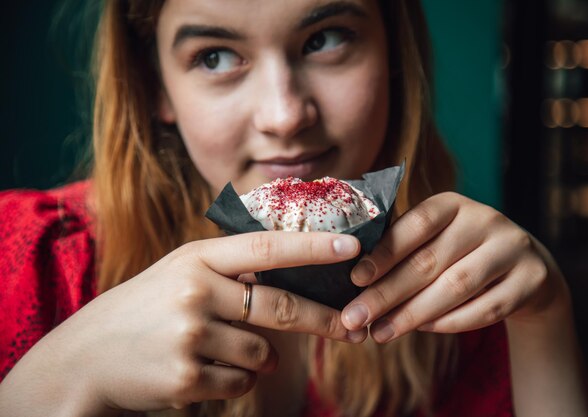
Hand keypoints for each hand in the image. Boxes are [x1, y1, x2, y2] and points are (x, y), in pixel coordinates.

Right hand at [3, 232, 364, 414]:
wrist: (84, 360)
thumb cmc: (143, 311)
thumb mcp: (179, 274)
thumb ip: (229, 272)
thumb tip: (291, 285)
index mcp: (196, 258)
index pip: (265, 247)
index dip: (312, 247)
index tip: (352, 246)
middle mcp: (195, 291)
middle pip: (279, 306)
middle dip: (321, 319)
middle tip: (349, 327)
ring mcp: (191, 336)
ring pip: (262, 355)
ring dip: (255, 359)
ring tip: (215, 350)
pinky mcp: (188, 378)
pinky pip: (240, 383)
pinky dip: (233, 381)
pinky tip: (199, 371)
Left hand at [341, 192, 569, 341]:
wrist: (524, 268)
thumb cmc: (460, 253)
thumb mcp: (436, 239)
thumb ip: (401, 249)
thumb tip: (353, 281)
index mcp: (453, 204)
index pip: (415, 224)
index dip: (383, 252)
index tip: (355, 279)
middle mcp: (485, 219)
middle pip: (429, 260)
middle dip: (386, 293)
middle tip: (355, 318)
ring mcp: (513, 247)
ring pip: (456, 286)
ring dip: (413, 314)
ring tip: (380, 333)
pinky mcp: (532, 279)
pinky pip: (485, 308)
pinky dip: (450, 322)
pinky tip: (422, 330)